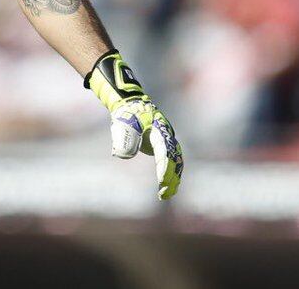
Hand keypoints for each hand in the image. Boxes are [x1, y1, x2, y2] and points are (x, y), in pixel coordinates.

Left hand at [85, 51, 183, 199]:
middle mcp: (167, 136)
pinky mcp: (164, 144)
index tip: (162, 183)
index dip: (164, 169)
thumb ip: (124, 139)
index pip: (164, 153)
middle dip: (171, 177)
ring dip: (173, 177)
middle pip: (174, 159)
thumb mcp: (122, 125)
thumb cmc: (126, 115)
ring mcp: (167, 140)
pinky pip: (171, 160)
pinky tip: (167, 185)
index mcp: (159, 130)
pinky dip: (172, 172)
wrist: (131, 104)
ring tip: (168, 193)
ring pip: (176, 161)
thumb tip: (123, 156)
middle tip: (165, 193)